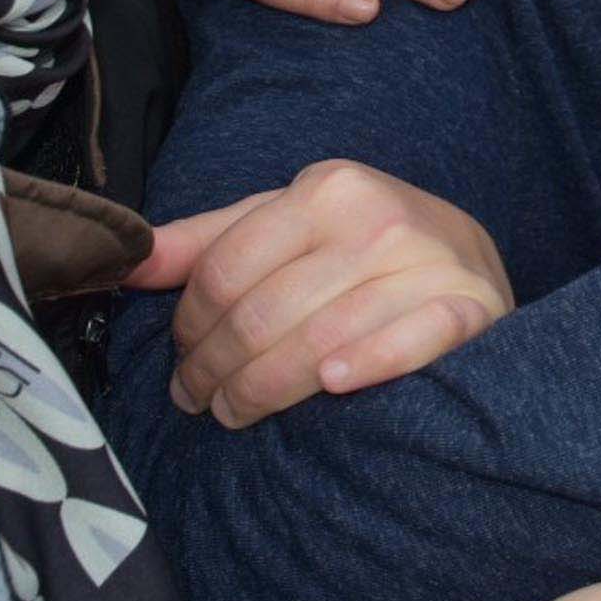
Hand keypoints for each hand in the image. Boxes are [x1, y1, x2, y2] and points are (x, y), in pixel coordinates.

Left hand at [128, 161, 514, 425]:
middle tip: (198, 400)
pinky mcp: (468, 307)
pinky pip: (407, 343)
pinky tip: (332, 387)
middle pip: (261, 314)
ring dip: (261, 392)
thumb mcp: (288, 225)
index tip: (181, 359)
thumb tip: (128, 261)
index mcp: (327, 188)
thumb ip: (209, 241)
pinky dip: (365, 365)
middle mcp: (376, 218)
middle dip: (213, 370)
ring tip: (236, 412)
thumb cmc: (361, 247)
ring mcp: (426, 263)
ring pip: (317, 342)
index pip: (226, 270)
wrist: (472, 256)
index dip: (189, 325)